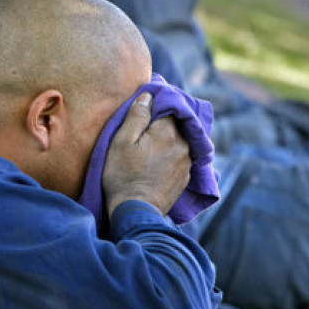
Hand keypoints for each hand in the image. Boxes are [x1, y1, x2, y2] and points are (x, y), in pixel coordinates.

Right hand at [102, 93, 190, 216]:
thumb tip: (147, 96)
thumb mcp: (121, 142)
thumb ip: (136, 116)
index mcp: (168, 132)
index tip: (146, 104)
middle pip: (177, 122)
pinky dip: (173, 151)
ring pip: (181, 138)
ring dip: (170, 136)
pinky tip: (159, 157)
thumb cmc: (122, 175)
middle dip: (165, 119)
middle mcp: (184, 145)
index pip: (169, 105)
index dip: (157, 102)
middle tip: (147, 123)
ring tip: (152, 141)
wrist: (136, 212)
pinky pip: (182, 155)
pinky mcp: (186, 177)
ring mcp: (188, 162)